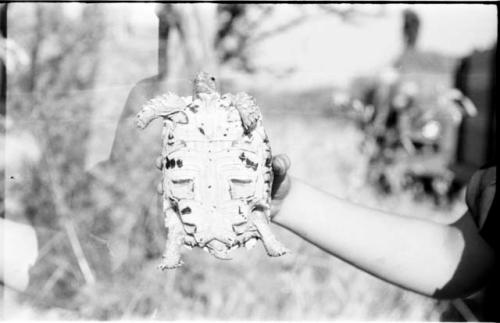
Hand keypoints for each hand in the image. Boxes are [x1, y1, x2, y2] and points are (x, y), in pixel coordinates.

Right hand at [154, 154, 291, 219]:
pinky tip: (174, 212)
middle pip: (188, 165)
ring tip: (162, 190)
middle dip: (170, 164)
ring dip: (172, 187)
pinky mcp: (217, 209)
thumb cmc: (278, 180)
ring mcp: (215, 191)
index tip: (172, 139)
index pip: (203, 145)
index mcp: (227, 156)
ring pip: (187, 187)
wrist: (281, 205)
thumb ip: (281, 164)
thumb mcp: (279, 170)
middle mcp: (216, 172)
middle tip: (160, 164)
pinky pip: (197, 208)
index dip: (185, 141)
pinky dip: (185, 210)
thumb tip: (280, 161)